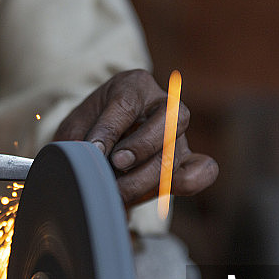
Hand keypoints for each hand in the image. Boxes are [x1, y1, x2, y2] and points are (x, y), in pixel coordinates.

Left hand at [53, 69, 217, 206]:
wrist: (96, 143)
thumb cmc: (87, 130)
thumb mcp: (75, 128)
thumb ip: (78, 140)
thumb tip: (87, 159)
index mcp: (133, 85)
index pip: (127, 103)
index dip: (110, 129)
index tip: (94, 150)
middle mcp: (163, 104)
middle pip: (168, 121)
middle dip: (141, 147)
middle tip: (115, 164)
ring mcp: (178, 134)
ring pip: (176, 153)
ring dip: (146, 178)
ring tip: (117, 190)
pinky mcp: (186, 160)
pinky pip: (203, 170)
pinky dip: (188, 183)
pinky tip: (155, 193)